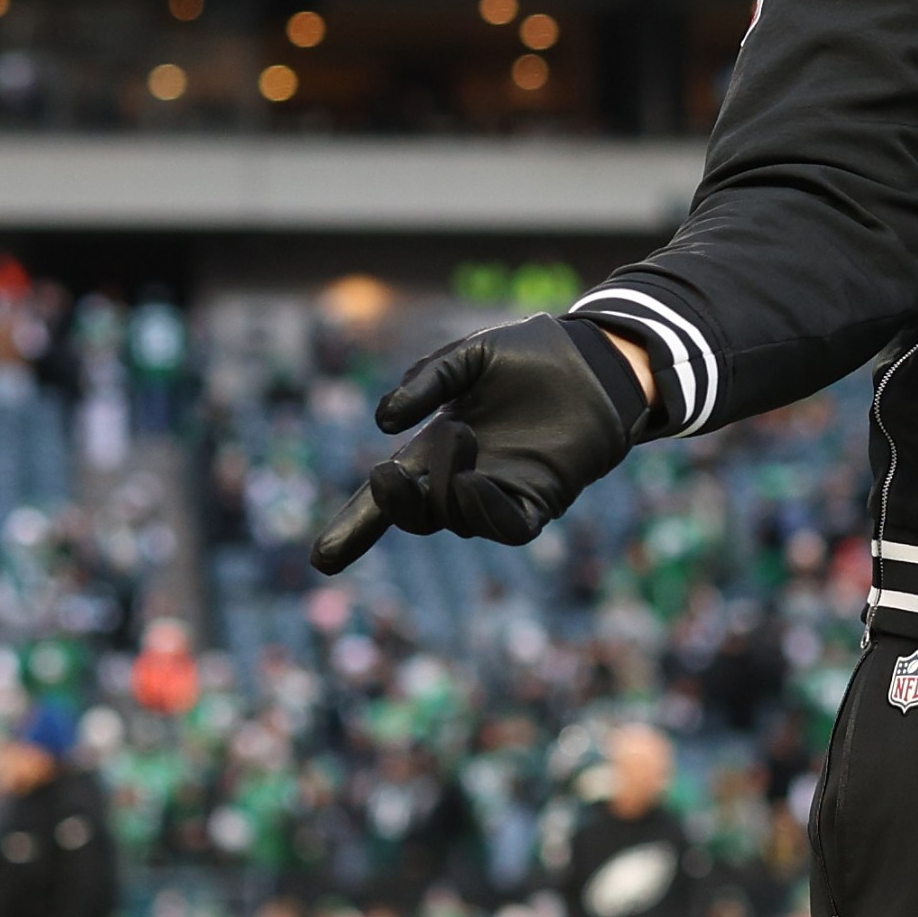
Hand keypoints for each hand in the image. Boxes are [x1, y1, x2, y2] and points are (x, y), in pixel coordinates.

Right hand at [309, 315, 632, 573]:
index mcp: (437, 449)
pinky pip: (507, 527)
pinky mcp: (541, 499)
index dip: (354, 527)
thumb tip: (383, 422)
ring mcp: (502, 492)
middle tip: (387, 471)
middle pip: (416, 516)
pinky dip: (484, 513)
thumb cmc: (532, 356)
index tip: (321, 560)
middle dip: (393, 503)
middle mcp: (464, 479)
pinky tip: (476, 481)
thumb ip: (427, 379)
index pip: (390, 496)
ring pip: (456, 519)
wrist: (595, 358)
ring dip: (445, 487)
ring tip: (459, 434)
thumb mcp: (470, 357)